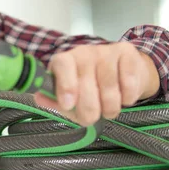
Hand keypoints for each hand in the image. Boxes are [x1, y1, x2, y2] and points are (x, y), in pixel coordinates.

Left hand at [34, 42, 159, 126]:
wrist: (122, 71)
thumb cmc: (89, 85)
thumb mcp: (69, 93)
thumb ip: (54, 98)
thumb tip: (39, 98)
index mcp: (64, 60)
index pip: (62, 65)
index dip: (65, 86)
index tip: (68, 105)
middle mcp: (84, 52)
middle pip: (87, 84)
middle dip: (89, 110)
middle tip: (91, 118)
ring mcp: (106, 51)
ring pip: (110, 89)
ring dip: (110, 108)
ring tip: (108, 110)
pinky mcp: (127, 52)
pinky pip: (129, 83)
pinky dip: (127, 98)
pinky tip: (124, 99)